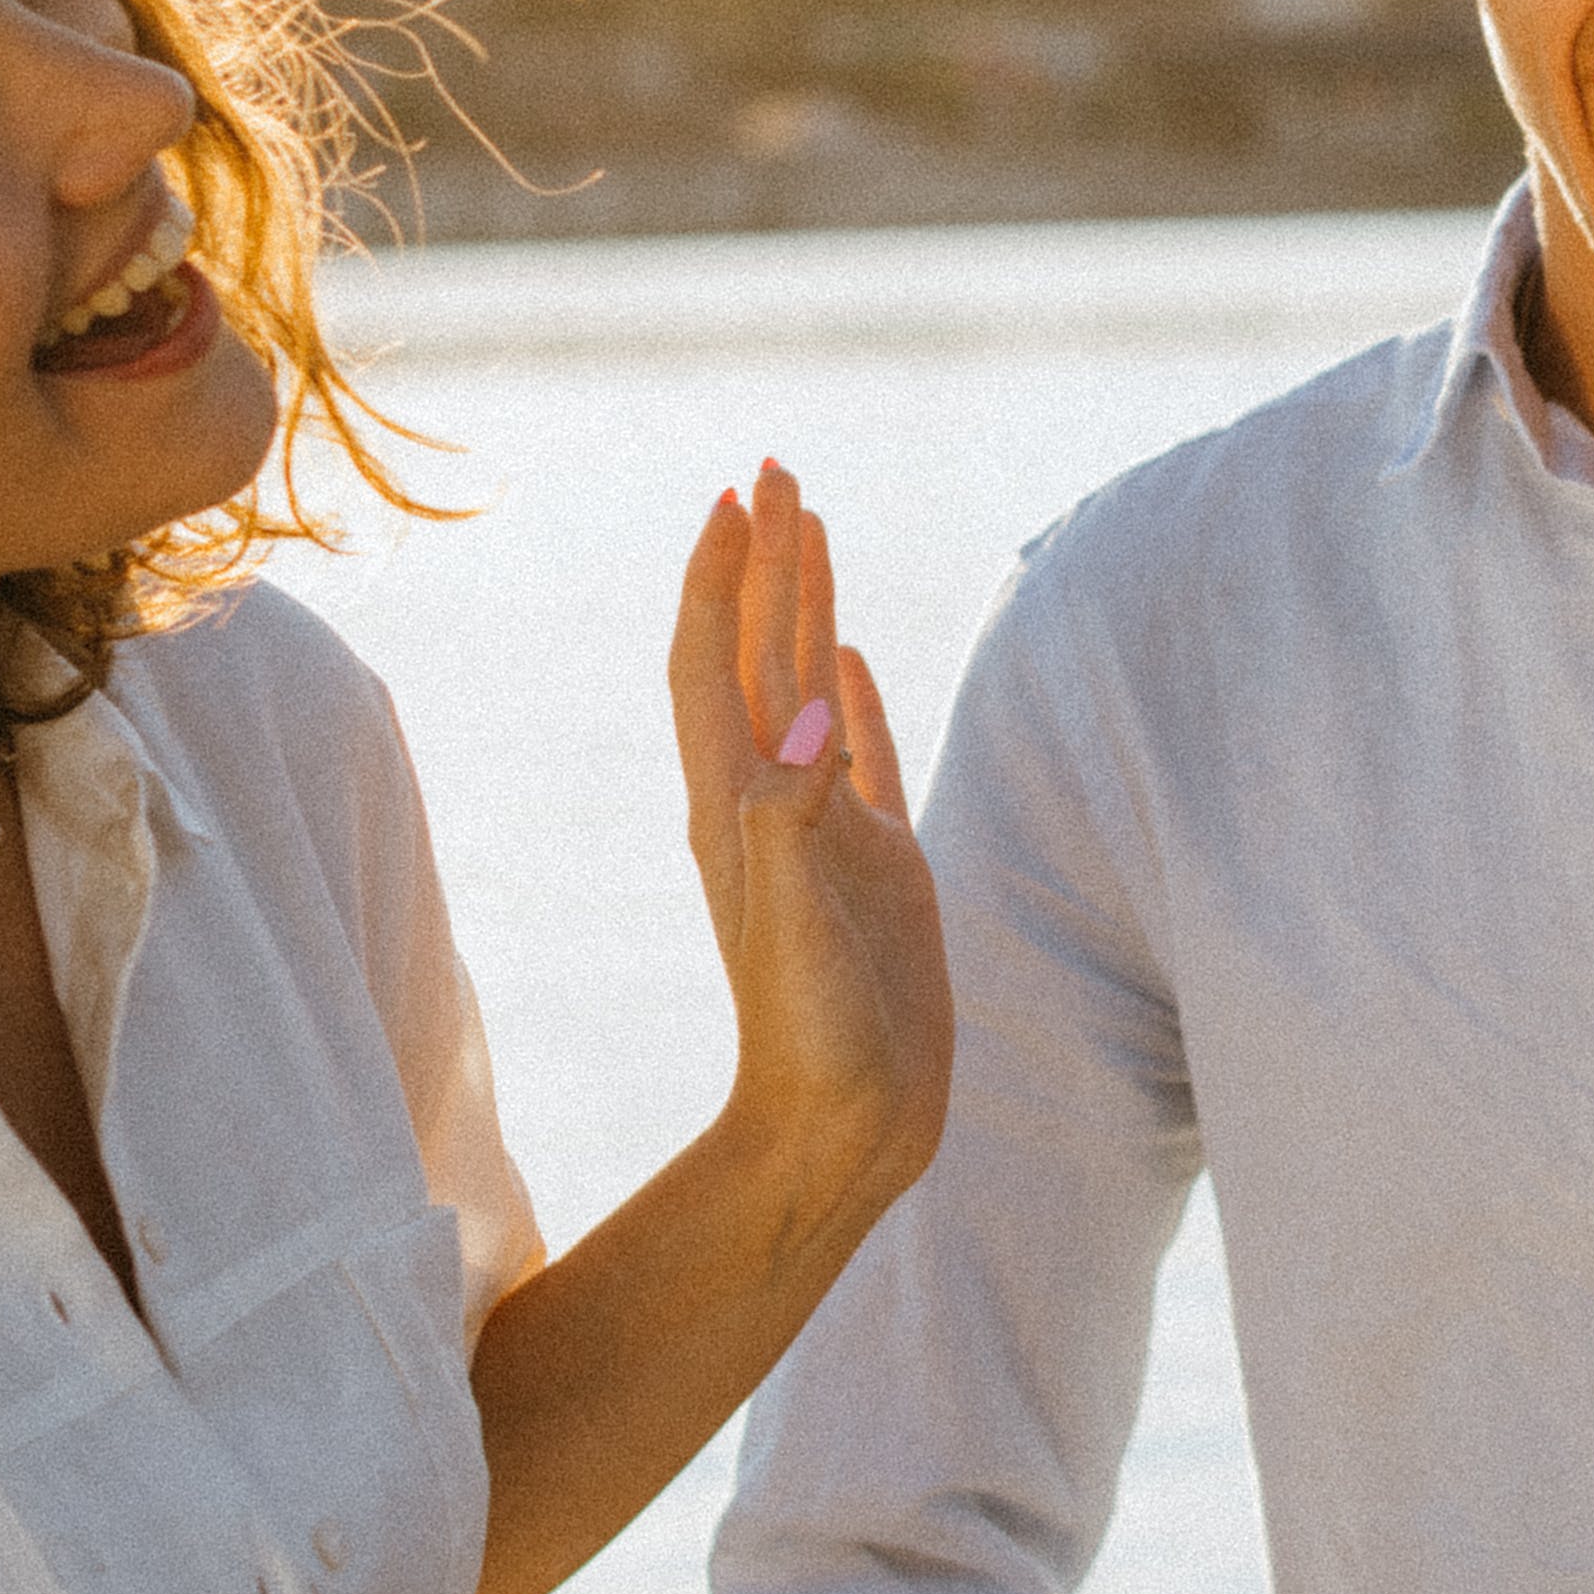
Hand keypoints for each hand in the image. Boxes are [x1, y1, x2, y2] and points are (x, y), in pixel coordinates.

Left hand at [669, 466, 949, 1222]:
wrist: (844, 1125)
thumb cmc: (811, 1031)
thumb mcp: (794, 914)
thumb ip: (796, 808)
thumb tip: (816, 700)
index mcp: (736, 803)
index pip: (717, 662)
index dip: (722, 579)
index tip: (736, 497)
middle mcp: (771, 800)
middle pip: (760, 652)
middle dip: (766, 559)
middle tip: (776, 468)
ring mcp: (824, 828)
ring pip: (811, 687)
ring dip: (807, 606)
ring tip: (812, 527)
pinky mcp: (877, 863)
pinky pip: (864, 755)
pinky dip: (857, 695)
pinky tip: (855, 656)